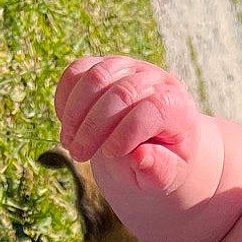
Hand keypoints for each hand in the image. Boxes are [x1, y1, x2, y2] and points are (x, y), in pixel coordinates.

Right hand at [54, 55, 209, 191]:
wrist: (154, 143)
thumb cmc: (162, 162)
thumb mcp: (168, 175)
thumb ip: (159, 170)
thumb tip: (140, 157)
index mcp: (177, 105)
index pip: (153, 108)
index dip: (129, 131)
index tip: (111, 154)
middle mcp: (155, 79)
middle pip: (121, 93)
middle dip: (94, 126)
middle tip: (78, 155)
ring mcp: (128, 67)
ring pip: (95, 77)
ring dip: (75, 113)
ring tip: (69, 144)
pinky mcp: (102, 66)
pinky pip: (76, 72)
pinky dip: (65, 98)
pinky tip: (67, 125)